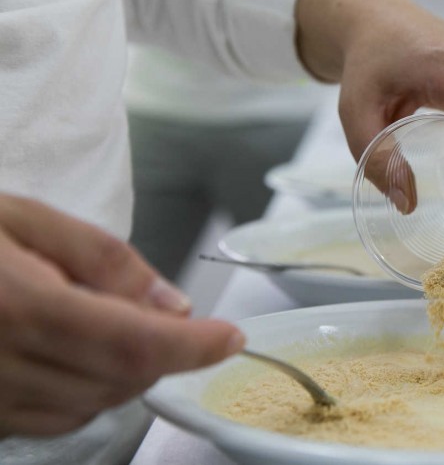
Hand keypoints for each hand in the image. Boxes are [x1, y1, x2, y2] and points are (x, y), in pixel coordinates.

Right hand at [0, 195, 243, 436]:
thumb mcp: (26, 217)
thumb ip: (104, 259)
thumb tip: (172, 305)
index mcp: (17, 304)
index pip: (132, 342)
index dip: (193, 345)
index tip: (229, 336)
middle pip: (120, 380)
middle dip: (166, 355)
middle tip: (179, 323)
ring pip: (91, 406)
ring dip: (128, 374)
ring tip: (111, 324)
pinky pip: (51, 420)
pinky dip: (87, 391)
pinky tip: (78, 353)